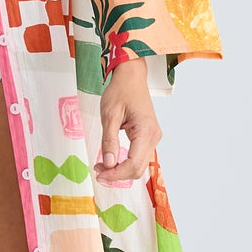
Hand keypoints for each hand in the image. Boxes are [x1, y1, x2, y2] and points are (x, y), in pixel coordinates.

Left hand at [95, 59, 161, 184]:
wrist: (131, 77)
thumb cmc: (121, 91)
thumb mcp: (109, 115)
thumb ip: (109, 141)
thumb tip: (108, 164)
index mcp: (146, 131)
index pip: (133, 164)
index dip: (116, 174)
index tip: (99, 174)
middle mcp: (154, 137)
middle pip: (138, 169)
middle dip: (117, 174)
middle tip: (97, 170)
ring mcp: (153, 137)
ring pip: (138, 165)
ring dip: (120, 170)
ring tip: (102, 165)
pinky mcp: (148, 137)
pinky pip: (138, 157)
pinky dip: (125, 162)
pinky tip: (111, 159)